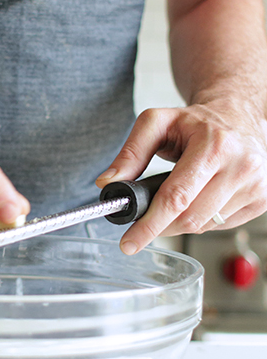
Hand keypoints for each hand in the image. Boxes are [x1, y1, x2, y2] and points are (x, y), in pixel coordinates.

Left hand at [96, 100, 266, 253]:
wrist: (237, 115)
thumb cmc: (196, 122)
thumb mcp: (157, 123)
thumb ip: (130, 152)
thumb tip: (108, 183)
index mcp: (214, 145)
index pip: (177, 196)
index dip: (150, 224)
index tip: (129, 242)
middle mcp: (241, 166)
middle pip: (190, 218)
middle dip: (161, 225)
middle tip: (145, 221)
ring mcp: (256, 185)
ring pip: (205, 226)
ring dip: (181, 222)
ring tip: (178, 197)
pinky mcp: (261, 199)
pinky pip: (221, 226)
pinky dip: (202, 219)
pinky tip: (200, 199)